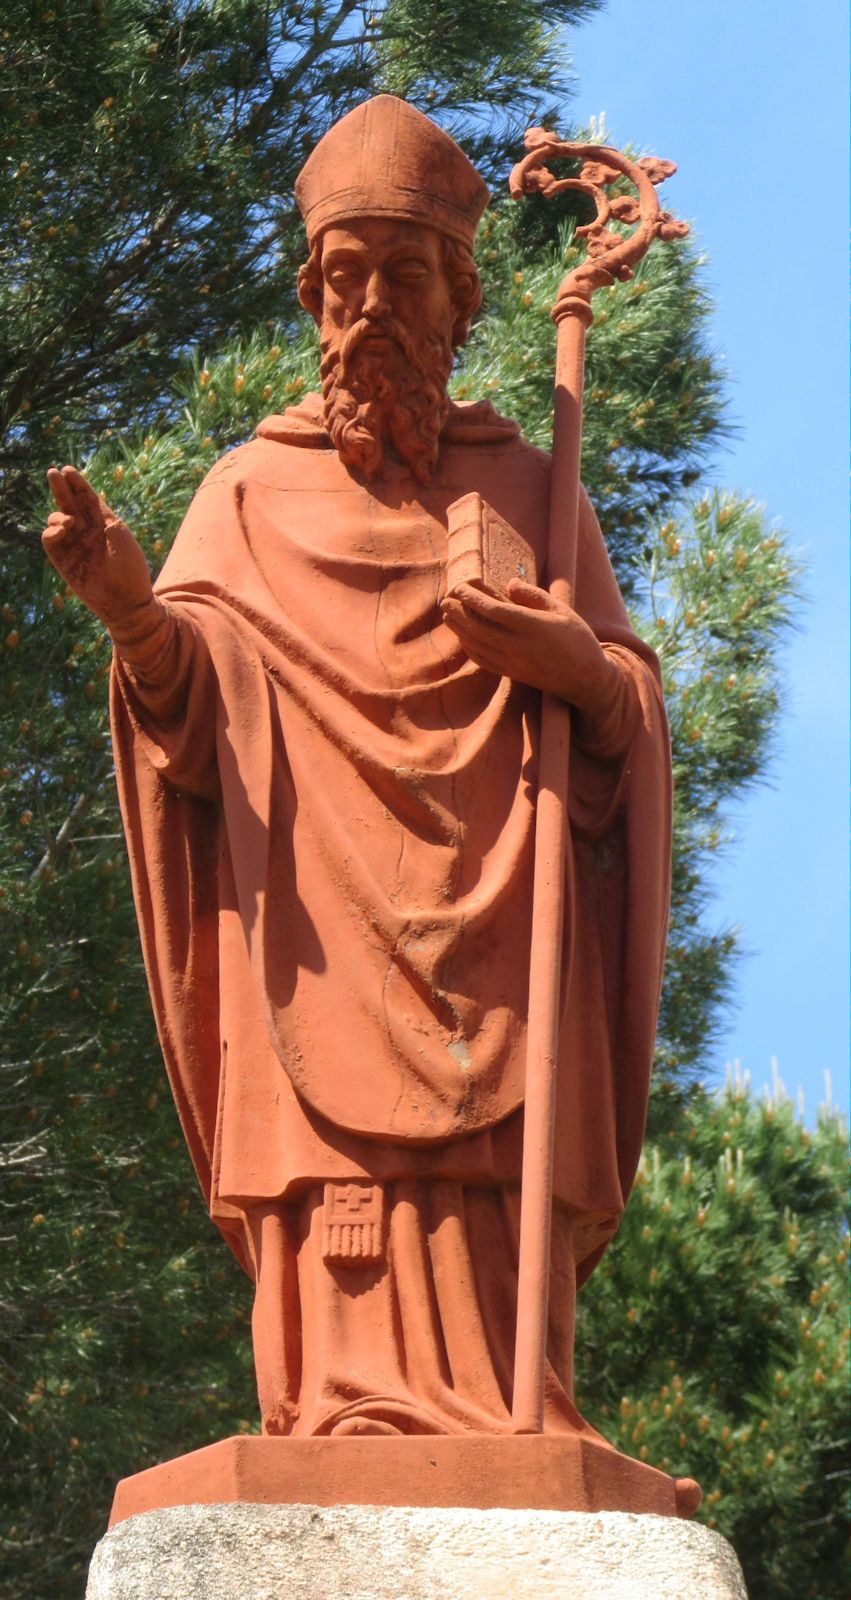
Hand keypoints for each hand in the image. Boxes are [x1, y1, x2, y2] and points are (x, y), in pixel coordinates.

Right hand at [43, 465, 153, 628]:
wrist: (126, 601)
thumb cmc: (130, 572)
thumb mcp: (124, 542)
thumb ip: (108, 524)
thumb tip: (88, 517)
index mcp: (104, 522)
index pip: (87, 498)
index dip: (78, 483)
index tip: (68, 470)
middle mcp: (87, 531)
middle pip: (69, 503)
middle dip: (61, 487)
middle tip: (53, 472)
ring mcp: (74, 544)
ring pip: (56, 519)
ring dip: (58, 515)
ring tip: (69, 522)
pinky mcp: (63, 560)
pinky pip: (50, 540)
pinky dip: (51, 531)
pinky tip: (62, 529)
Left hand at [440, 578, 620, 719]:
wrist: (586, 679)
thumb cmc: (577, 639)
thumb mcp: (561, 610)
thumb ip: (533, 596)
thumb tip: (508, 584)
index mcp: (533, 626)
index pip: (493, 610)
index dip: (473, 598)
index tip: (460, 587)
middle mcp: (519, 646)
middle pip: (479, 627)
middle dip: (459, 612)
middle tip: (445, 599)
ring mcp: (513, 663)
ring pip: (478, 645)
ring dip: (459, 629)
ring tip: (447, 614)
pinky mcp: (512, 675)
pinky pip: (484, 661)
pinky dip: (470, 648)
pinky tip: (463, 638)